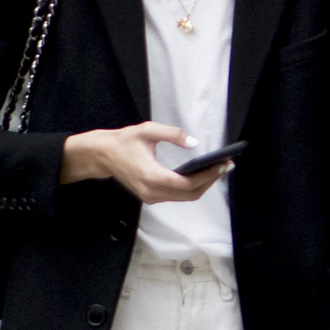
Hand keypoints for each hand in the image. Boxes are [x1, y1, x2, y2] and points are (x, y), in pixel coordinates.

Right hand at [58, 122, 230, 202]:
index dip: (209, 176)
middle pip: (191, 194)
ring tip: (218, 169)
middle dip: (211, 181)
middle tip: (226, 167)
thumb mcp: (147, 130)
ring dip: (203, 185)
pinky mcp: (151, 198)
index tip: (223, 165)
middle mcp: (152, 192)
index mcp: (152, 176)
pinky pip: (177, 196)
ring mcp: (151, 198)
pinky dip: (192, 188)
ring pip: (185, 197)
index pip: (188, 183)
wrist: (102, 156)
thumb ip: (172, 134)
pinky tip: (201, 175)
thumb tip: (194, 143)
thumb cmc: (124, 142)